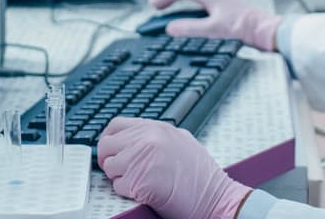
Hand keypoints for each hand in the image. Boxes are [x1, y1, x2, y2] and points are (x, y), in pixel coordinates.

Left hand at [97, 117, 250, 218]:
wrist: (217, 198)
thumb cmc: (202, 177)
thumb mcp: (180, 141)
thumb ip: (155, 136)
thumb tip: (130, 140)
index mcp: (157, 127)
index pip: (116, 125)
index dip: (110, 140)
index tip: (112, 151)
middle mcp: (148, 139)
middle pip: (107, 145)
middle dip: (110, 161)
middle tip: (120, 171)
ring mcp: (142, 158)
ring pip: (110, 167)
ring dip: (119, 177)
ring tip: (140, 182)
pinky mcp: (140, 181)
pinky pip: (118, 186)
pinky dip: (127, 192)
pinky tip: (145, 192)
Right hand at [150, 0, 281, 51]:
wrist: (266, 31)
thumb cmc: (244, 28)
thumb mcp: (213, 30)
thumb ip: (190, 28)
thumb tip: (171, 28)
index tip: (154, 4)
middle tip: (158, 6)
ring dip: (182, 1)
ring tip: (170, 10)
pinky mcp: (229, 6)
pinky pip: (205, 1)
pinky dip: (193, 6)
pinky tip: (191, 16)